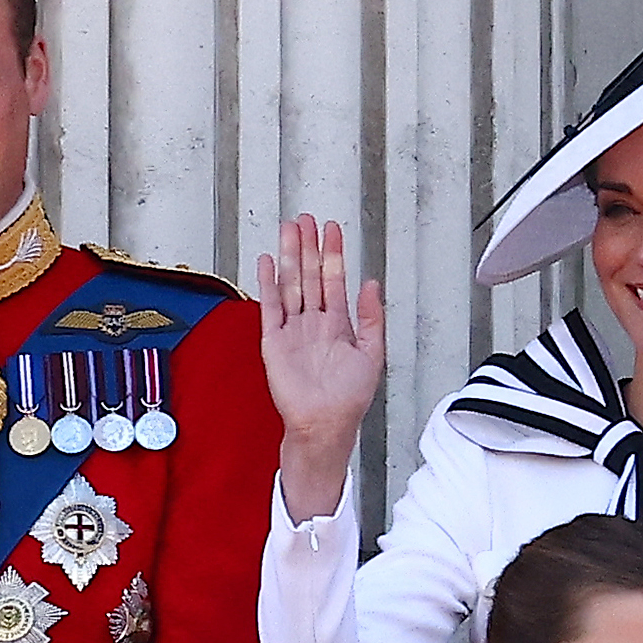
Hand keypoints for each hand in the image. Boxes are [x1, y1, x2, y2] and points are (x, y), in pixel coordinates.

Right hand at [261, 214, 387, 517]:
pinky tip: (269, 261)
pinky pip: (271, 306)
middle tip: (306, 218)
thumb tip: (373, 283)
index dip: (334, 253)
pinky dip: (269, 283)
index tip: (333, 229)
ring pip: (291, 283)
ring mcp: (293, 329)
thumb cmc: (349, 398)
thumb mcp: (372, 354)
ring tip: (289, 229)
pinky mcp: (274, 340)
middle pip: (310, 275)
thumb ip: (372, 317)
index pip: (334, 279)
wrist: (324, 423)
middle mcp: (314, 322)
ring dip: (289, 256)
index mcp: (338, 324)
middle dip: (309, 246)